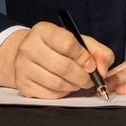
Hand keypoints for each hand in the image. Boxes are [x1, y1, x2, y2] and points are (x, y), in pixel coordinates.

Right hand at [0, 23, 114, 98]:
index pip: (67, 44)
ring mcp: (22, 67)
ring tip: (79, 82)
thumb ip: (98, 52)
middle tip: (90, 80)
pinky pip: (49, 94)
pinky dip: (63, 93)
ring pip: (56, 83)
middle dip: (82, 76)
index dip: (84, 57)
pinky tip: (66, 86)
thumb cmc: (59, 47)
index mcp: (43, 31)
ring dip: (74, 86)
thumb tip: (102, 70)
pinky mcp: (22, 84)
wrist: (31, 54)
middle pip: (62, 66)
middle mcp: (28, 47)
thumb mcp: (80, 42)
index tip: (92, 66)